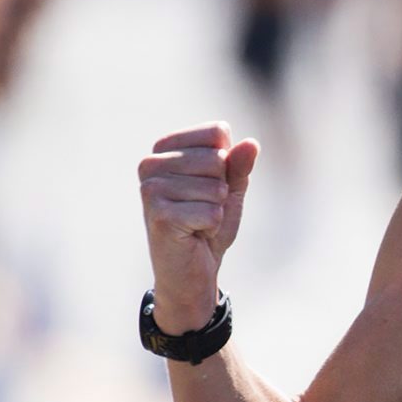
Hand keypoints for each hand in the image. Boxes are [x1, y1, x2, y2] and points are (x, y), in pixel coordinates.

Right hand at [139, 122, 258, 332]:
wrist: (193, 270)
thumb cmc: (208, 222)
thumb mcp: (230, 188)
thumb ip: (239, 164)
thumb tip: (250, 143)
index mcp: (164, 149)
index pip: (216, 132)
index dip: (226, 162)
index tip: (208, 184)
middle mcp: (150, 164)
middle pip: (217, 158)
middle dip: (221, 188)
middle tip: (202, 207)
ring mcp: (151, 189)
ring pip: (215, 187)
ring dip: (215, 209)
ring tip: (196, 221)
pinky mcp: (159, 215)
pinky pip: (211, 212)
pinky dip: (211, 226)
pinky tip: (193, 234)